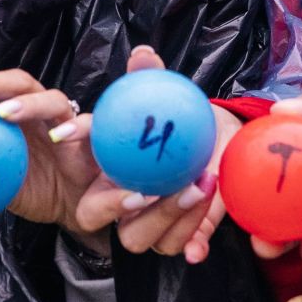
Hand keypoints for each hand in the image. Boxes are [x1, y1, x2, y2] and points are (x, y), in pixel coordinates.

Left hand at [0, 65, 101, 245]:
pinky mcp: (94, 138)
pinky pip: (88, 127)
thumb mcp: (0, 184)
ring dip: (27, 103)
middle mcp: (40, 110)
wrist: (76, 210)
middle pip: (18, 83)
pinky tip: (57, 137)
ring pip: (52, 98)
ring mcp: (67, 121)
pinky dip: (75, 128)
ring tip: (4, 113)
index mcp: (15, 114)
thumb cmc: (37, 190)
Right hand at [70, 47, 235, 263]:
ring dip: (170, 219)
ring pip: (142, 240)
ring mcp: (146, 224)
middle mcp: (119, 205)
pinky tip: (203, 242)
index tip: (135, 191)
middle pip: (109, 226)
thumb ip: (149, 79)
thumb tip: (144, 54)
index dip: (105, 200)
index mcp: (104, 177)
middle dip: (129, 211)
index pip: (89, 200)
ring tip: (200, 186)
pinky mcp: (177, 235)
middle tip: (163, 189)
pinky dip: (191, 241)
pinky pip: (179, 247)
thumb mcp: (165, 99)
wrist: (211, 138)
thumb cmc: (177, 120)